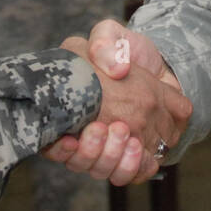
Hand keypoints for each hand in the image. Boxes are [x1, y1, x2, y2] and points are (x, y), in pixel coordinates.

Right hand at [43, 20, 186, 184]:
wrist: (158, 62)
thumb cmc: (126, 51)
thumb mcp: (111, 36)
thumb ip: (105, 43)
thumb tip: (117, 69)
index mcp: (70, 110)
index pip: (52, 145)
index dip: (58, 149)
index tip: (71, 139)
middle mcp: (86, 135)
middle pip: (81, 162)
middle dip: (93, 152)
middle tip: (106, 128)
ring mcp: (112, 147)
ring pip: (104, 171)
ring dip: (113, 158)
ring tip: (127, 137)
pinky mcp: (138, 154)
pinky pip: (132, 175)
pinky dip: (135, 167)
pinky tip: (140, 151)